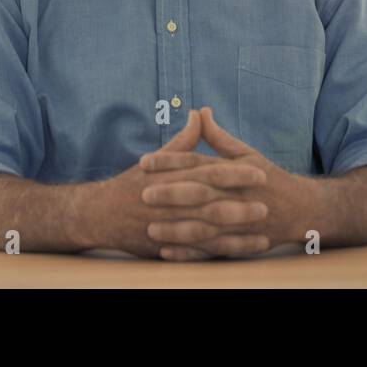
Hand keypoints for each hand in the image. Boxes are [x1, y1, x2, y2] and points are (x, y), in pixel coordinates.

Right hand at [86, 109, 270, 259]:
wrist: (100, 214)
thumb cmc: (132, 184)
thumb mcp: (157, 159)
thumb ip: (183, 141)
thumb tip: (199, 113)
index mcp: (172, 177)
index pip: (208, 173)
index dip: (235, 174)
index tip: (259, 172)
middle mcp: (171, 202)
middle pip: (210, 204)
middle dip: (239, 206)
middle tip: (267, 205)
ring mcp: (169, 227)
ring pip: (207, 231)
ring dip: (235, 233)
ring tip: (263, 232)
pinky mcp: (167, 247)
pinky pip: (198, 253)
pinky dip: (220, 253)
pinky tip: (242, 250)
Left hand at [139, 106, 311, 260]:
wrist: (302, 209)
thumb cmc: (268, 178)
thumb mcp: (246, 153)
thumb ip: (219, 137)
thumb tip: (199, 111)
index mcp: (233, 170)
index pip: (198, 162)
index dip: (170, 161)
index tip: (144, 161)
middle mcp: (236, 194)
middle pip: (201, 193)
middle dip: (172, 194)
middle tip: (143, 194)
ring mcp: (240, 221)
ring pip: (206, 226)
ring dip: (177, 229)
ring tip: (150, 229)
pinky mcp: (241, 243)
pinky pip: (213, 250)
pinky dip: (191, 253)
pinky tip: (168, 253)